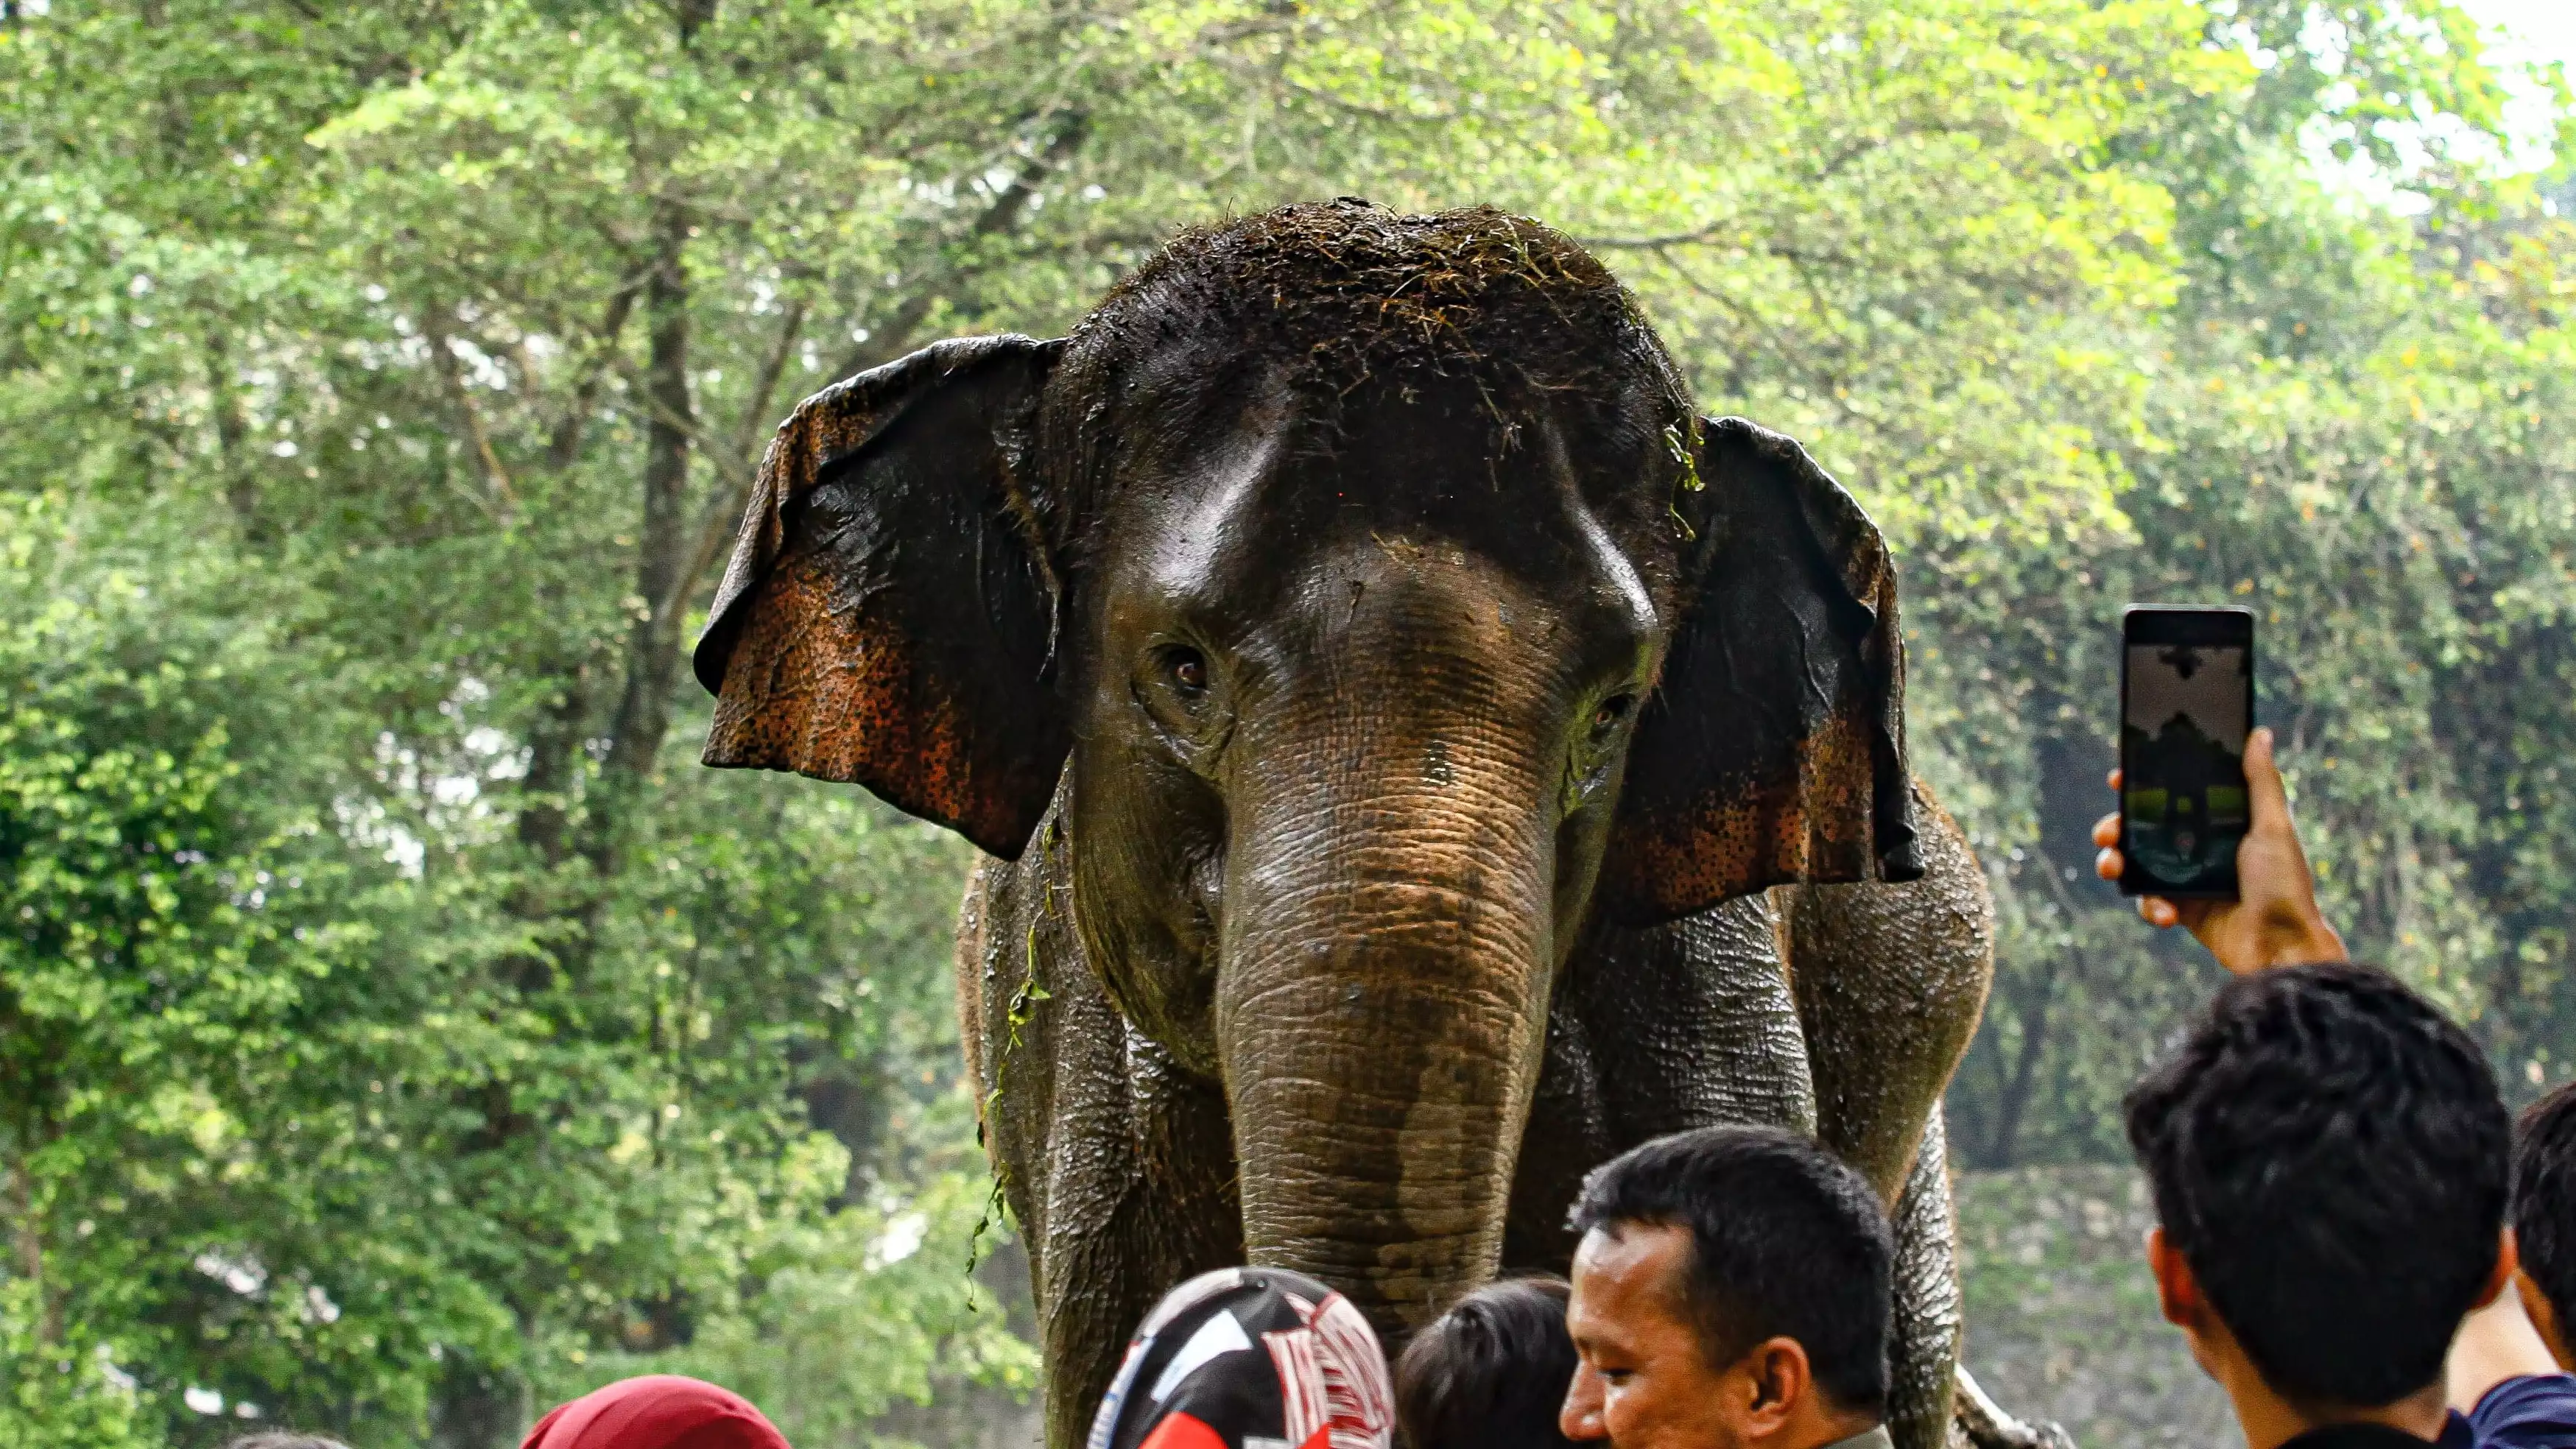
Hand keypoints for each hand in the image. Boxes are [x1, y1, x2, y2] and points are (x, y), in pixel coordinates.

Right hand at [2091, 726, 2346, 974]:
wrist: (2282, 949)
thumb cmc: (2286, 886)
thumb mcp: (2274, 827)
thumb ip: (2262, 781)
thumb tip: (2260, 733)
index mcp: (2221, 822)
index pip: (2174, 794)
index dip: (2143, 785)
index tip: (2120, 778)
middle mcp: (2201, 846)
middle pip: (2143, 828)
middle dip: (2116, 827)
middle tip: (2109, 832)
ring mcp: (2188, 878)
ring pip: (2136, 863)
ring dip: (2116, 863)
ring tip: (2114, 868)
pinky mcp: (2181, 909)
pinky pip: (2148, 901)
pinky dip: (2149, 905)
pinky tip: (2166, 913)